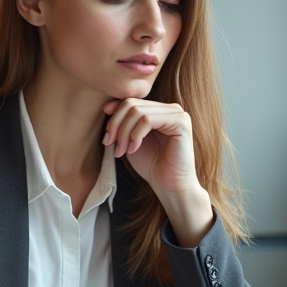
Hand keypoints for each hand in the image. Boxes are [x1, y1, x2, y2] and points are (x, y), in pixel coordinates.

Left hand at [101, 98, 213, 245]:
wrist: (169, 185)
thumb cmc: (151, 165)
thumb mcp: (130, 139)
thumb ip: (123, 122)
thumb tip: (107, 106)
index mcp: (158, 110)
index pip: (130, 100)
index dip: (114, 114)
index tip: (106, 135)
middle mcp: (169, 108)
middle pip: (131, 104)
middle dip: (116, 125)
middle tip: (110, 144)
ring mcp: (176, 113)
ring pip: (137, 111)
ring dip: (124, 132)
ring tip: (122, 150)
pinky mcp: (181, 121)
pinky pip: (148, 120)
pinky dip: (136, 135)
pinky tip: (134, 149)